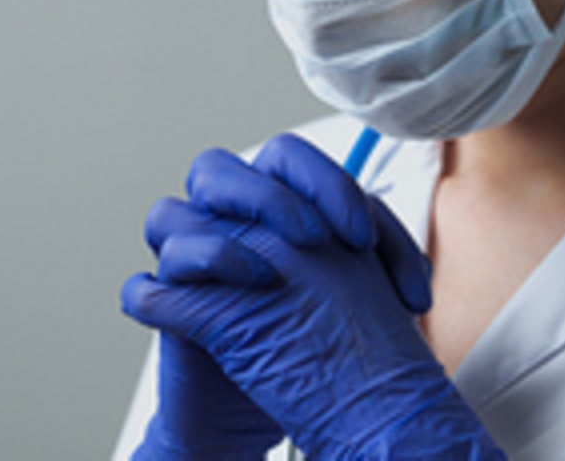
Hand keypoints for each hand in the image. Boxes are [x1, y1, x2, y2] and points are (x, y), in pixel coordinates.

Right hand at [123, 135, 503, 459]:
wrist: (272, 406)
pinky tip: (220, 311)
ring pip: (166, 215)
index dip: (324, 183)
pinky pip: (142, 289)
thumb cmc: (314, 340)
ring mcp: (187, 267)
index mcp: (270, 204)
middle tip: (316, 240)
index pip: (286, 157)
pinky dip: (173, 292)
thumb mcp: (356, 296)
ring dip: (218, 240)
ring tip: (268, 277)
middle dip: (268, 197)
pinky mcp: (166, 315)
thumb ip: (376, 269)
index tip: (362, 238)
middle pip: (215, 168)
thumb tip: (422, 276)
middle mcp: (220, 223)